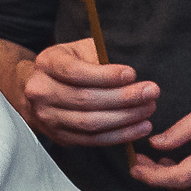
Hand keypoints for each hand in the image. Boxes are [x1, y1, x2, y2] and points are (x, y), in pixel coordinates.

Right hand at [20, 39, 158, 147]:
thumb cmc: (69, 64)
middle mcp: (41, 92)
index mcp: (47, 64)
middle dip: (123, 97)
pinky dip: (119, 135)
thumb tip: (130, 74)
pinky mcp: (60, 137)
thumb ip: (99, 56)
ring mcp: (48, 118)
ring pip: (90, 123)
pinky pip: (93, 140)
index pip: (75, 71)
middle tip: (151, 92)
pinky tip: (139, 127)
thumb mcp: (79, 50)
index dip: (105, 75)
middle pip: (85, 99)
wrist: (39, 89)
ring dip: (124, 118)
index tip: (132, 74)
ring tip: (148, 110)